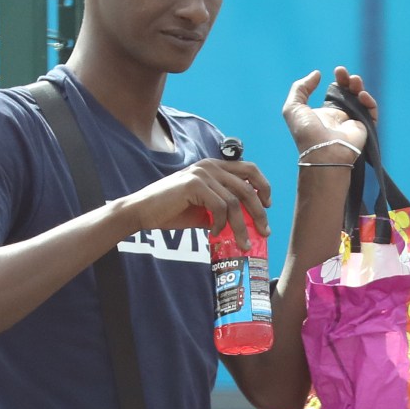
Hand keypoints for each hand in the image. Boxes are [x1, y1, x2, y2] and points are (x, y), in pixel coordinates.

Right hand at [124, 158, 270, 250]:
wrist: (142, 211)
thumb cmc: (171, 210)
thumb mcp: (203, 207)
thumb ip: (222, 208)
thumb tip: (245, 222)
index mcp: (213, 166)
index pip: (249, 169)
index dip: (263, 186)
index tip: (267, 205)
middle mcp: (210, 166)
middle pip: (247, 187)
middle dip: (259, 211)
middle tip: (264, 231)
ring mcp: (202, 174)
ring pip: (235, 201)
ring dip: (242, 226)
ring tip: (243, 243)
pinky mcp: (194, 185)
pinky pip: (219, 207)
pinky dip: (221, 224)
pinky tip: (214, 232)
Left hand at [282, 66, 376, 161]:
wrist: (322, 151)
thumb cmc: (306, 131)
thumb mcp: (293, 107)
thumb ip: (301, 88)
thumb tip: (317, 74)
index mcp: (325, 113)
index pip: (335, 92)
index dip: (338, 80)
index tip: (337, 71)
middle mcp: (340, 117)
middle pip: (349, 93)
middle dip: (349, 80)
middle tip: (344, 73)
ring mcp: (353, 122)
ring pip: (361, 100)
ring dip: (359, 87)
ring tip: (354, 80)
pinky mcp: (364, 128)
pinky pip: (371, 112)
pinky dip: (369, 101)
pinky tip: (362, 95)